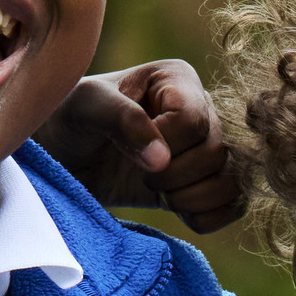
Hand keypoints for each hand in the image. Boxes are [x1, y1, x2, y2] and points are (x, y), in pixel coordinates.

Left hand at [39, 59, 249, 231]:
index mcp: (178, 80)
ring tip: (157, 192)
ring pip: (232, 182)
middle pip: (217, 154)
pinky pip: (233, 207)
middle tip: (140, 175)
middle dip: (173, 176)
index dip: (164, 146)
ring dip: (191, 198)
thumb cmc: (70, 119)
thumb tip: (162, 160)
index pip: (194, 122)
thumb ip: (123, 121)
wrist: (63, 156)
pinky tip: (175, 208)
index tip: (128, 149)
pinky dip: (205, 216)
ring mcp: (208, 148)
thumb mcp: (86, 106)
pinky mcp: (207, 182)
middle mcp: (203, 109)